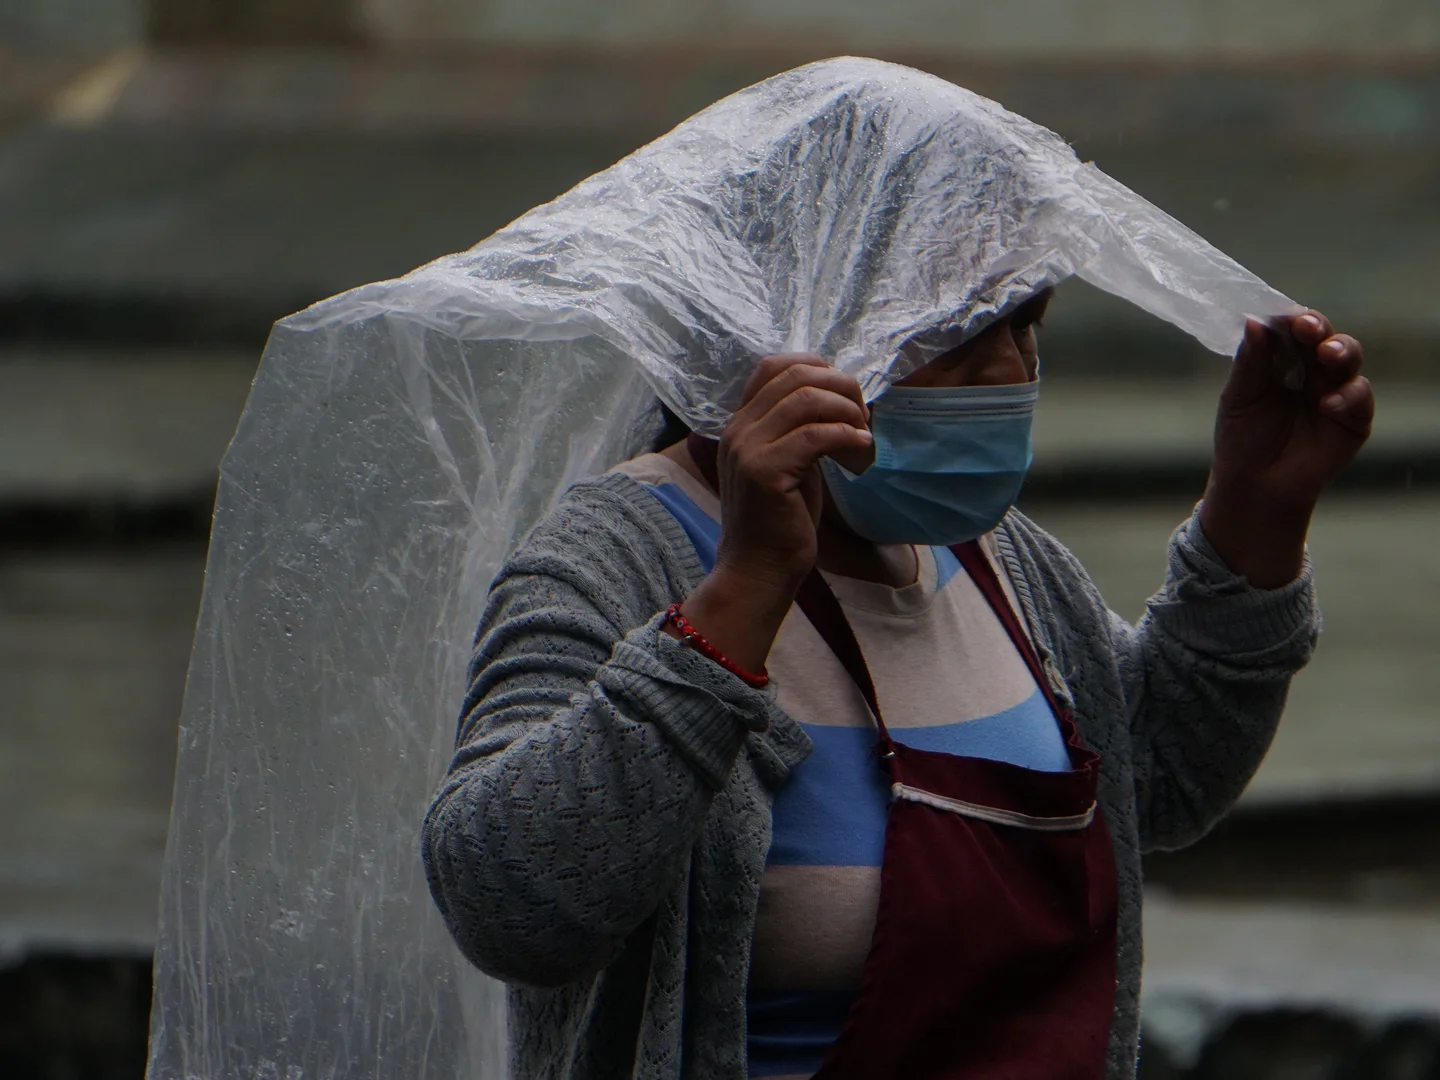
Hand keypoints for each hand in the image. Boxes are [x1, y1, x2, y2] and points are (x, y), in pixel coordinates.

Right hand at [713, 355, 872, 588]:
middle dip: (840, 387)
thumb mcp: (788, 464)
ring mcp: (747, 450)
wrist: (758, 571)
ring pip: (806, 400)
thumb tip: (838, 400)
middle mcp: (738, 430)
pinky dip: (846, 437)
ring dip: (846, 412)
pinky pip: (815, 436)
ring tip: (863, 437)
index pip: (772, 365)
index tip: (844, 396)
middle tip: (863, 417)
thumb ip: (797, 430)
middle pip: (795, 375)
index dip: (815, 367)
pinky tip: (861, 452)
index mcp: (740, 424)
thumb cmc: (779, 522)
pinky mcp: (765, 472)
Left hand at [1200, 311, 1373, 586]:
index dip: (1290, 319)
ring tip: (1327, 355)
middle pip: (1324, 336)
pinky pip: (1358, 397)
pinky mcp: (1353, 419)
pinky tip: (1329, 402)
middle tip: (1308, 328)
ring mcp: (1335, 390)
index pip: (1292, 329)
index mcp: (1282, 358)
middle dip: (1318, 329)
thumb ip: (1249, 362)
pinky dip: (1347, 395)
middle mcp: (1312, 369)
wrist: (1254, 486)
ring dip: (1340, 352)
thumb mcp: (1239, 398)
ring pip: (1347, 358)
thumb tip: (1253, 322)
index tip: (1285, 317)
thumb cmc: (1243, 438)